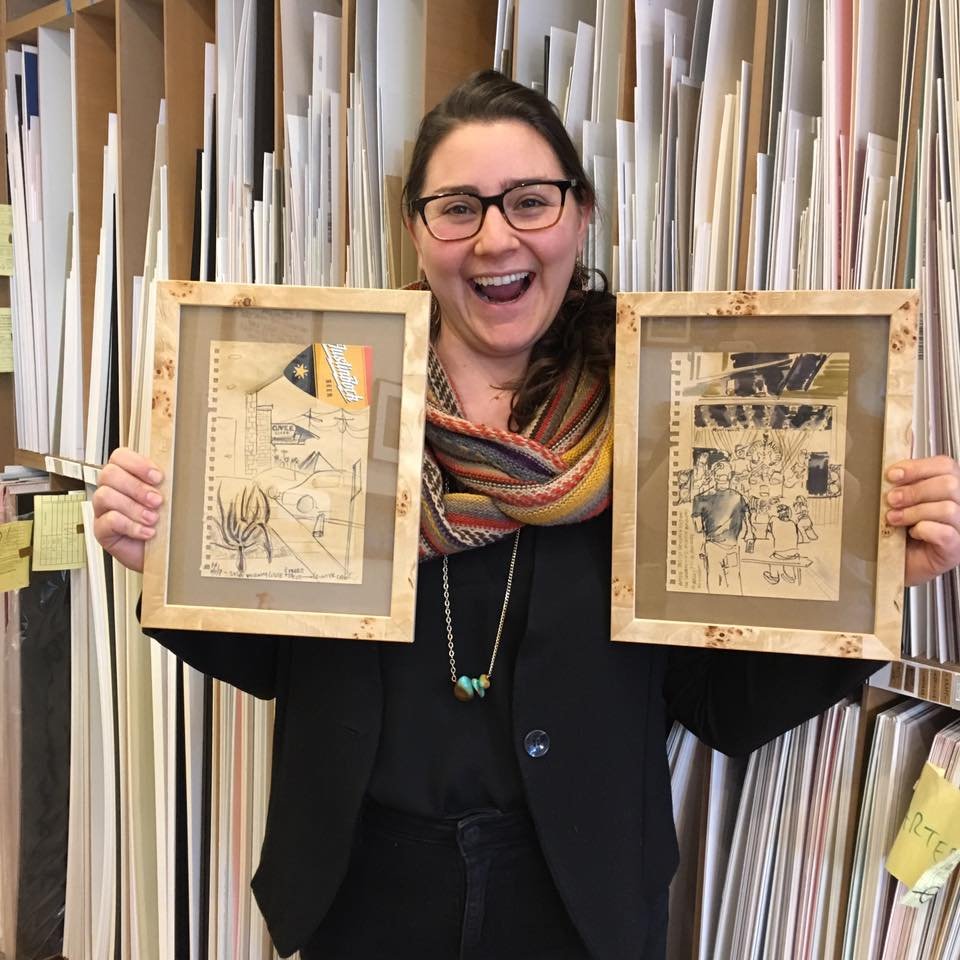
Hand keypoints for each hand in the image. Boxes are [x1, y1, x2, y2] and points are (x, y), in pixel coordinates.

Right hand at [91, 447, 163, 572]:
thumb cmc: (167, 524)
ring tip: (153, 519)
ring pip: (105, 496)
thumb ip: (169, 483)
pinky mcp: (102, 530)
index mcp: (127, 476)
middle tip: (157, 501)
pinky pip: (108, 521)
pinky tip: (147, 532)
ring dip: (133, 507)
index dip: (137, 464)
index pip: (120, 456)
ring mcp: (104, 510)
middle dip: (136, 487)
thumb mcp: (171, 500)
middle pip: (109, 474)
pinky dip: (130, 526)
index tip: (158, 477)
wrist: (165, 554)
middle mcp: (112, 489)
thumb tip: (182, 469)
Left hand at [885, 455, 959, 586]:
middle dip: (914, 490)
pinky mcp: (954, 549)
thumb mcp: (899, 500)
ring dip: (914, 511)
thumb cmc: (898, 532)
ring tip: (894, 519)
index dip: (917, 467)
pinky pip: (945, 533)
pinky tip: (912, 533)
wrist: (893, 563)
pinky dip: (924, 529)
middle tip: (892, 500)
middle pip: (949, 484)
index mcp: (948, 489)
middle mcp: (959, 505)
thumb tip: (896, 454)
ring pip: (948, 508)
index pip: (946, 465)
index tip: (892, 475)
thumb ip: (903, 479)